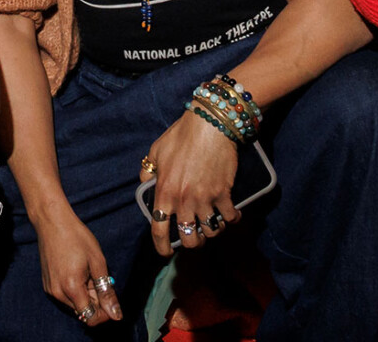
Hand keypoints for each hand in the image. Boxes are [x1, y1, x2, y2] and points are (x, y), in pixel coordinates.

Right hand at [32, 206, 122, 327]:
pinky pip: (65, 296)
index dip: (104, 313)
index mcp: (71, 288)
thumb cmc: (77, 237)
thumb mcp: (98, 262)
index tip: (110, 298)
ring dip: (85, 295)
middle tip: (98, 277)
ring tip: (87, 272)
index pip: (91, 317)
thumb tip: (116, 314)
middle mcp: (58, 293)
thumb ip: (106, 292)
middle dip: (95, 301)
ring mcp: (50, 289)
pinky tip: (77, 271)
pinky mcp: (47, 285)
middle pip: (83, 311)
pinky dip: (75, 290)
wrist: (52, 221)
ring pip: (74, 305)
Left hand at [144, 112, 239, 256]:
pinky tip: (232, 215)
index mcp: (164, 192)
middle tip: (194, 236)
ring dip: (212, 231)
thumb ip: (148, 170)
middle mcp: (183, 200)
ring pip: (210, 232)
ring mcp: (205, 199)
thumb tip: (145, 182)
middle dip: (192, 243)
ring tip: (213, 224)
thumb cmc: (182, 135)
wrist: (210, 124)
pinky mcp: (224, 193)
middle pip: (188, 239)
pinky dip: (232, 219)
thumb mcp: (156, 150)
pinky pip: (229, 218)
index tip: (166, 252)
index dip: (162, 247)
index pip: (158, 230)